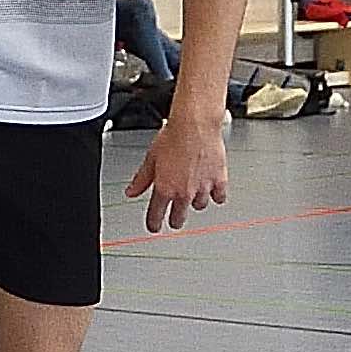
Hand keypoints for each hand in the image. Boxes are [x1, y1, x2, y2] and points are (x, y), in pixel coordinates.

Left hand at [126, 112, 229, 233]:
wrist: (195, 125)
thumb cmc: (173, 137)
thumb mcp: (150, 159)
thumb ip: (141, 179)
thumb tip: (131, 192)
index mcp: (164, 188)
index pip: (156, 215)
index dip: (153, 224)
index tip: (154, 227)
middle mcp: (183, 192)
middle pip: (179, 218)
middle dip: (174, 220)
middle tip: (174, 219)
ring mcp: (202, 188)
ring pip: (199, 206)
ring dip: (194, 203)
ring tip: (192, 193)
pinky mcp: (219, 181)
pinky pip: (218, 197)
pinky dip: (215, 195)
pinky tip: (211, 190)